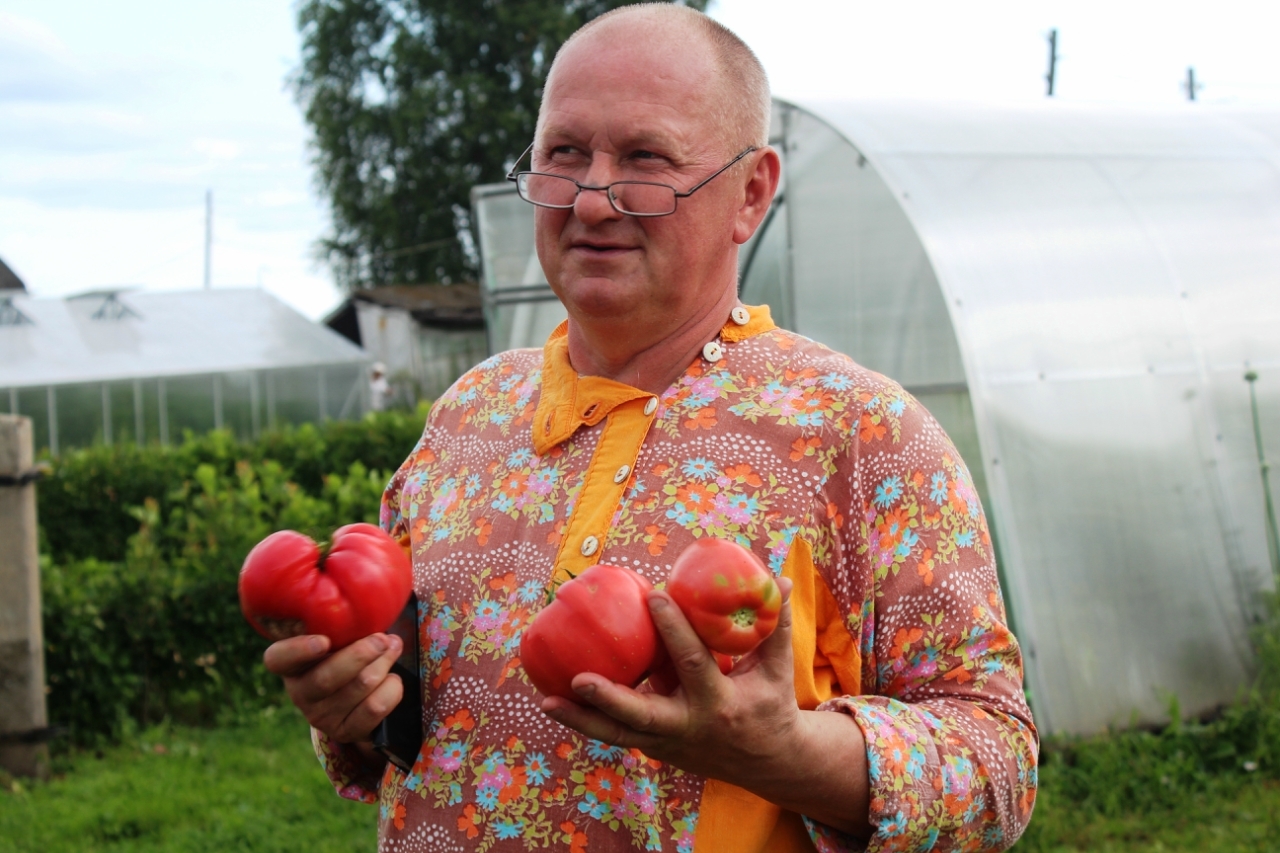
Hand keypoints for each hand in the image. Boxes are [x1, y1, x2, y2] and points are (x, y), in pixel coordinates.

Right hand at [263, 632, 403, 744]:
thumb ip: (343, 623)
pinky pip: (374, 708)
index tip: (323, 640)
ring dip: (383, 664)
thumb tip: (374, 608)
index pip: (278, 659)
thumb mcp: (337, 638)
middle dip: (360, 654)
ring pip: (358, 688)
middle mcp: (299, 692)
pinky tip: (392, 678)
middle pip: (326, 678)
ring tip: (393, 648)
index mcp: (290, 664)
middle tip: (382, 639)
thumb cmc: (345, 654)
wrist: (356, 701)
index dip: (298, 650)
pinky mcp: (344, 731)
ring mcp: (320, 716)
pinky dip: (391, 689)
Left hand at [540, 578, 870, 836]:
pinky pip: (616, 734)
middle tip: (580, 678)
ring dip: (580, 720)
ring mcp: (667, 743)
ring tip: (546, 701)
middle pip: (642, 716)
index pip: (693, 662)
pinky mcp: (654, 750)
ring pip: (618, 735)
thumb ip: (777, 624)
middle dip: (610, 698)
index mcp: (721, 703)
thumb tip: (780, 575)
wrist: (769, 764)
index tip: (654, 595)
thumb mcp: (778, 669)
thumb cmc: (772, 704)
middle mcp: (688, 727)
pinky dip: (586, 721)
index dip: (674, 629)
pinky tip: (554, 702)